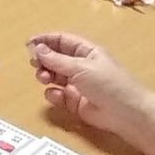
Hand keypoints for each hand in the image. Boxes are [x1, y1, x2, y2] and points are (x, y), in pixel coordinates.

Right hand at [26, 31, 150, 139]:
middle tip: (35, 64)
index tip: (29, 44)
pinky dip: (53, 94)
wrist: (126, 114)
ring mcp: (77, 84)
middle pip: (54, 58)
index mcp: (86, 52)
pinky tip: (57, 95)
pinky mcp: (74, 102)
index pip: (62, 41)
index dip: (45, 40)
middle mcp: (80, 66)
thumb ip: (56, 59)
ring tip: (44, 79)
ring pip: (53, 76)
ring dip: (45, 75)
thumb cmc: (108, 84)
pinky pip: (57, 94)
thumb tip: (36, 48)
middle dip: (43, 60)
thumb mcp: (81, 68)